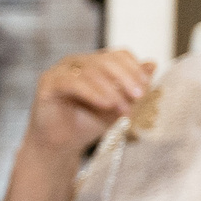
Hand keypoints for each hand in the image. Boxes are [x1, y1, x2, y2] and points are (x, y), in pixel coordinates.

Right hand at [25, 48, 153, 156]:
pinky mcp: (48, 83)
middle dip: (127, 78)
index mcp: (94, 63)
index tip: (145, 90)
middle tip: (139, 97)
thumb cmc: (89, 123)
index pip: (119, 55)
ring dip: (112, 90)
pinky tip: (106, 105)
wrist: (62, 145)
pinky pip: (73, 82)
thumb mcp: (119, 105)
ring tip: (123, 110)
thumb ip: (133, 86)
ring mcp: (61, 70)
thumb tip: (152, 63)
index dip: (135, 70)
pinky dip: (92, 92)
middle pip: (107, 60)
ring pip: (91, 70)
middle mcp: (76, 62)